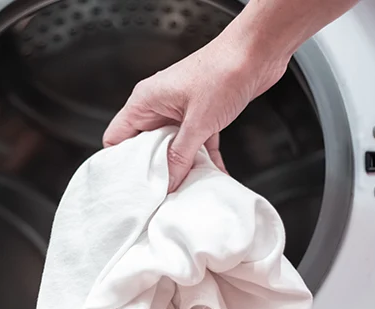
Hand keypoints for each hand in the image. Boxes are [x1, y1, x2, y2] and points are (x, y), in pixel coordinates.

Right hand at [103, 37, 287, 191]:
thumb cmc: (225, 70)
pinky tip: (213, 174)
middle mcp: (158, 104)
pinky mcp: (202, 113)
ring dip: (182, 165)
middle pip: (145, 146)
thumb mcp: (198, 122)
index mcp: (145, 101)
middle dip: (155, 169)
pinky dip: (204, 158)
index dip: (121, 162)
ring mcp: (180, 109)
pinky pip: (196, 142)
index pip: (116, 137)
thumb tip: (168, 181)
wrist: (258, 52)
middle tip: (161, 190)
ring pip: (172, 146)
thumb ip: (180, 155)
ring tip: (187, 186)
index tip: (132, 184)